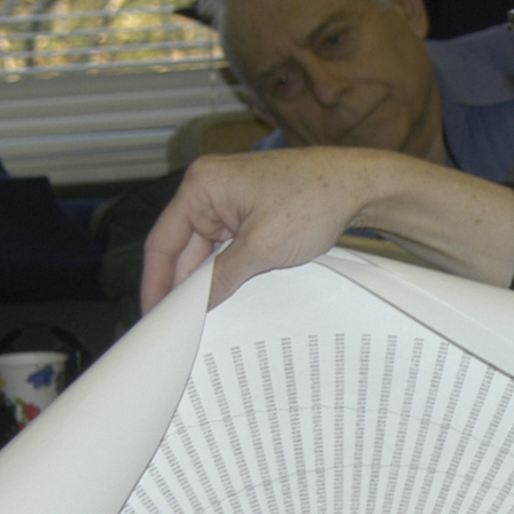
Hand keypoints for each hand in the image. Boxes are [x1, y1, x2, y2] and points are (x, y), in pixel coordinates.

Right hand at [137, 148, 513, 311]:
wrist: (361, 187)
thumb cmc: (314, 200)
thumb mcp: (262, 248)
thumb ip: (222, 278)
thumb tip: (195, 306)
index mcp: (202, 186)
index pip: (163, 241)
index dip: (155, 282)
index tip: (153, 316)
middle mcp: (210, 190)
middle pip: (183, 249)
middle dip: (182, 287)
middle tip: (176, 328)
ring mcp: (232, 202)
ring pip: (207, 252)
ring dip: (208, 282)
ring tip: (199, 321)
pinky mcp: (252, 213)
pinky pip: (228, 249)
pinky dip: (227, 273)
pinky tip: (226, 300)